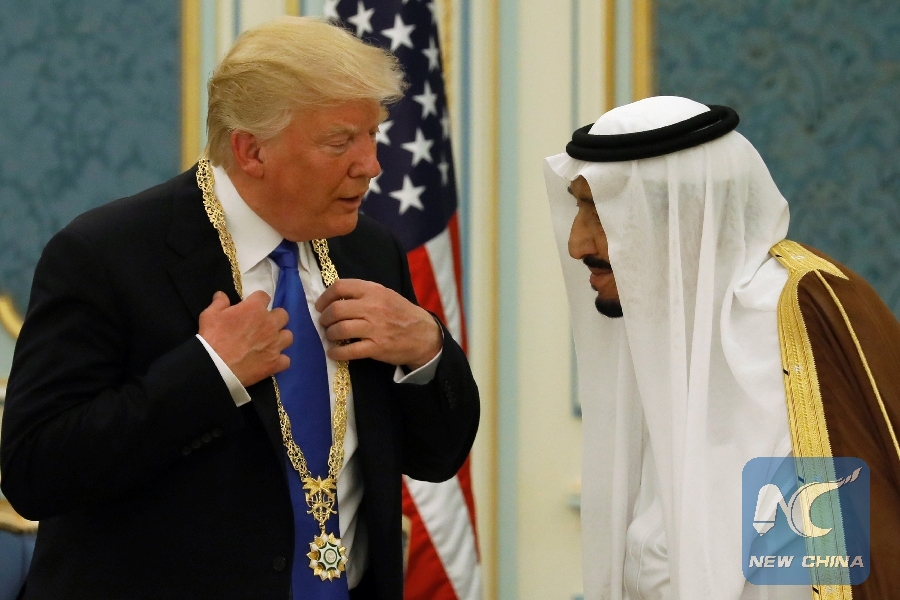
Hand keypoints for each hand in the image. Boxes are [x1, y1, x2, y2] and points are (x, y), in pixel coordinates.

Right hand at [198, 291, 291, 386]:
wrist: (215, 366)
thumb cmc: (212, 337)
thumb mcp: (210, 315)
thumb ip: (219, 302)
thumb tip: (222, 294)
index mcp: (255, 309)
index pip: (264, 296)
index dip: (258, 301)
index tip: (252, 307)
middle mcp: (270, 324)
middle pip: (282, 315)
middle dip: (274, 318)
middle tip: (263, 325)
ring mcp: (275, 344)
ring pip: (288, 336)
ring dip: (280, 338)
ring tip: (269, 343)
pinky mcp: (276, 362)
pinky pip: (286, 360)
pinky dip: (280, 360)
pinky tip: (271, 361)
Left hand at [316, 279, 441, 369]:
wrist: (424, 334)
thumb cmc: (401, 313)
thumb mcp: (385, 295)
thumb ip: (363, 294)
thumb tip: (334, 299)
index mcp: (374, 290)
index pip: (340, 287)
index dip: (324, 297)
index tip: (320, 306)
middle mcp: (373, 307)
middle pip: (336, 310)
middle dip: (325, 318)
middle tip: (325, 323)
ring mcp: (375, 328)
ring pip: (341, 329)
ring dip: (330, 334)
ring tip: (331, 337)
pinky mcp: (377, 347)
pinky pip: (349, 351)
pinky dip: (336, 353)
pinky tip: (333, 353)